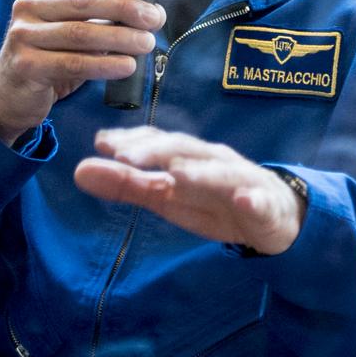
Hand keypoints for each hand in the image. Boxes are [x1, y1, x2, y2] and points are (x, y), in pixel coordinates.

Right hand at [0, 0, 164, 144]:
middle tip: (154, 18)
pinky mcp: (25, 65)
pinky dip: (103, 65)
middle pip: (84, 2)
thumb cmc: (52, 59)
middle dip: (125, 8)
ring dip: (119, 38)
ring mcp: (23, 35)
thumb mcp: (73, 32)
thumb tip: (150, 12)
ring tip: (147, 43)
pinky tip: (127, 66)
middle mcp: (29, 7)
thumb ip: (101, 18)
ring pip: (80, 33)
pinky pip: (72, 63)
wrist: (12, 97)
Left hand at [74, 127, 307, 254]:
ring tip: (176, 173)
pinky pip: (260, 201)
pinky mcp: (266, 205)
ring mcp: (242, 180)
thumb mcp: (167, 197)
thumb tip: (78, 171)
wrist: (276, 216)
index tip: (102, 142)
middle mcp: (214, 160)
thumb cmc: (214, 200)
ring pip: (221, 173)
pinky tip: (244, 200)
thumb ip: (126, 185)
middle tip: (125, 157)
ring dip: (200, 172)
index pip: (158, 141)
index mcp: (188, 156)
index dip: (133, 140)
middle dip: (155, 151)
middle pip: (184, 150)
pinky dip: (252, 199)